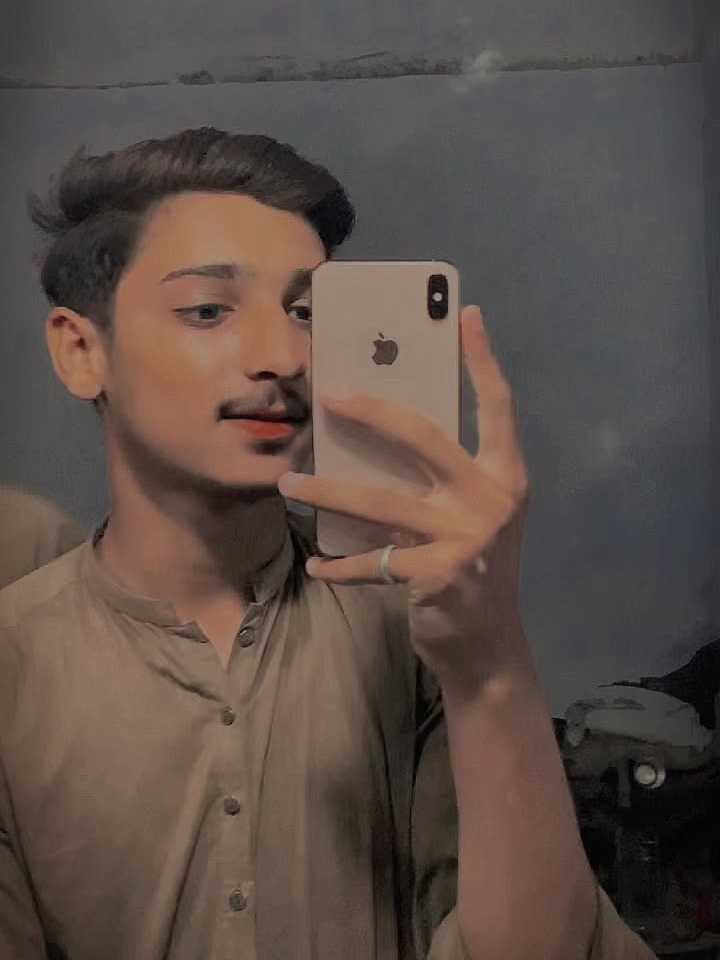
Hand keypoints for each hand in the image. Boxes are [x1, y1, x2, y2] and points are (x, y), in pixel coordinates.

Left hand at [278, 306, 529, 686]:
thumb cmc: (473, 567)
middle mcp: (491, 499)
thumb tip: (382, 428)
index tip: (465, 312)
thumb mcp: (472, 513)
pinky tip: (315, 563)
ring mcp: (465, 537)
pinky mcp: (438, 574)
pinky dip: (340, 564)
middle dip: (372, 411)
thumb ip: (444, 476)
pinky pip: (372, 561)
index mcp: (505, 475)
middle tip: (328, 395)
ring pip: (380, 500)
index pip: (497, 407)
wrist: (489, 647)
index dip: (482, 360)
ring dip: (327, 492)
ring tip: (287, 484)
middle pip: (424, 437)